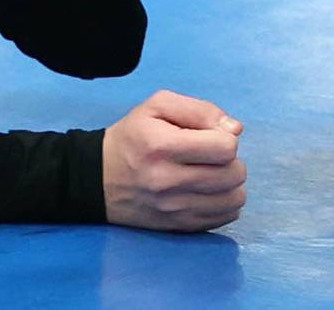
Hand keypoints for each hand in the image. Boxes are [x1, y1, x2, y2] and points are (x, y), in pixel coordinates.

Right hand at [103, 90, 245, 231]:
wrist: (98, 179)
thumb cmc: (131, 137)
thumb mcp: (156, 106)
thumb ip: (199, 110)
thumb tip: (236, 130)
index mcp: (162, 146)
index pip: (224, 148)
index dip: (226, 138)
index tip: (210, 136)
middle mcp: (168, 181)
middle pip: (233, 175)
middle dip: (231, 160)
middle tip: (212, 155)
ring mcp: (175, 209)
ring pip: (234, 199)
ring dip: (230, 183)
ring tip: (212, 173)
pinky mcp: (180, 227)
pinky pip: (225, 217)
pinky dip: (224, 202)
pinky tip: (208, 191)